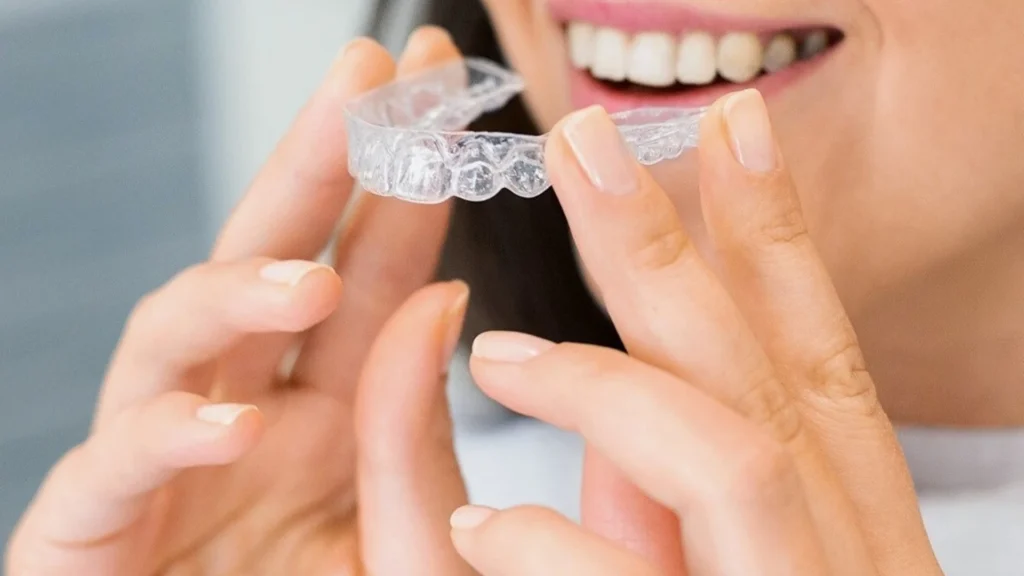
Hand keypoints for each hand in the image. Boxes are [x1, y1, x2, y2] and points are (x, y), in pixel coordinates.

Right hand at [5, 28, 475, 575]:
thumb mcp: (412, 551)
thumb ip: (419, 440)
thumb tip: (439, 298)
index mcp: (331, 418)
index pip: (371, 274)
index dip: (401, 180)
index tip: (438, 85)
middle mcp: (245, 421)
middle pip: (272, 264)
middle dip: (315, 163)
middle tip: (369, 74)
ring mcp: (165, 470)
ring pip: (173, 340)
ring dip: (233, 294)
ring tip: (303, 278)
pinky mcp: (88, 544)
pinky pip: (109, 475)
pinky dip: (162, 440)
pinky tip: (226, 425)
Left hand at [455, 92, 943, 574]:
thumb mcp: (731, 572)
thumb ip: (676, 497)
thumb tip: (610, 387)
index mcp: (850, 524)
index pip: (818, 354)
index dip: (775, 235)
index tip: (732, 129)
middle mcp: (848, 553)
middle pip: (769, 372)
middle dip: (669, 250)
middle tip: (585, 148)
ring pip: (733, 456)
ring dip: (603, 389)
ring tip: (496, 355)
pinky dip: (545, 540)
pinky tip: (480, 527)